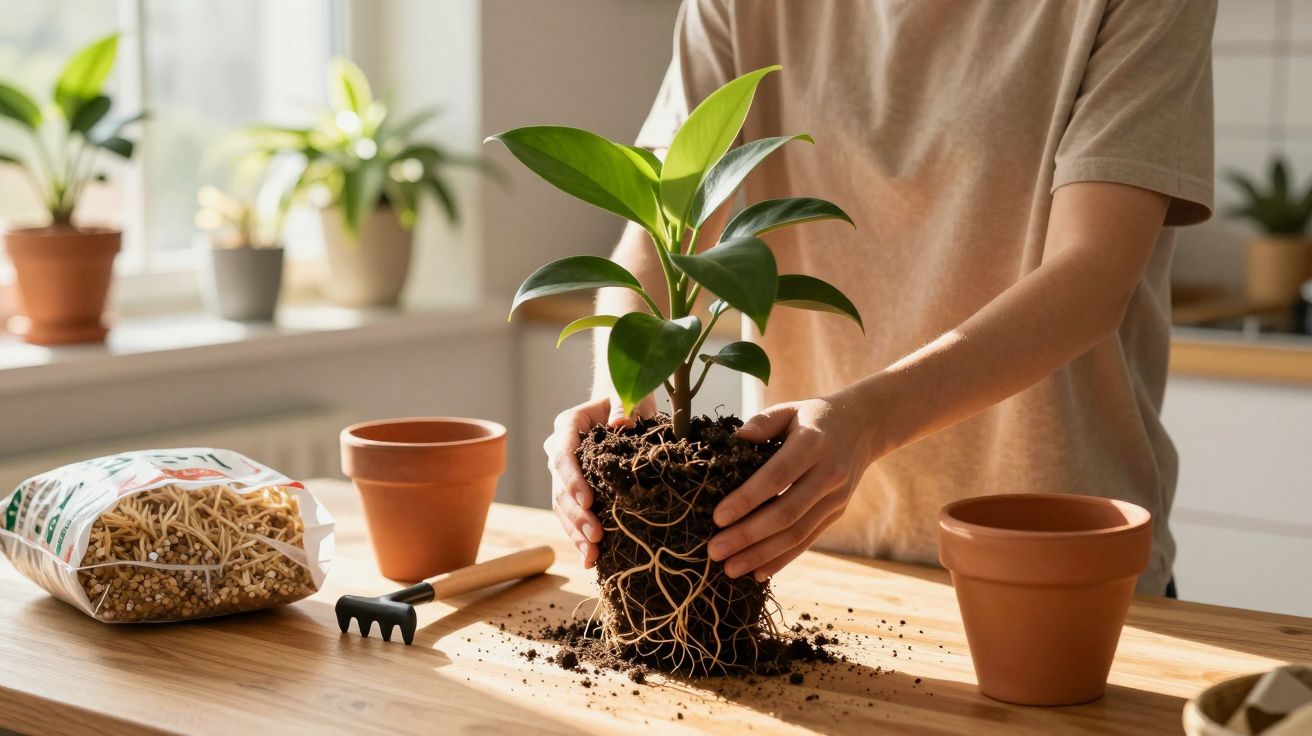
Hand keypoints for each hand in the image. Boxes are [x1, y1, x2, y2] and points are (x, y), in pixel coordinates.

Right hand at [546, 392, 656, 566]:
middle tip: (596, 536)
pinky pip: (572, 515)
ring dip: (576, 532)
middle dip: (577, 515)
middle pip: (560, 486)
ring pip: (562, 506)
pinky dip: (580, 536)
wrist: (625, 404)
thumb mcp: (630, 395)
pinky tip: (591, 559)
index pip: (564, 454)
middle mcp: (559, 450)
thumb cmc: (628, 397)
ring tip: (592, 555)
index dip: (573, 479)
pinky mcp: (575, 490)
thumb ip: (624, 406)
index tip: (589, 501)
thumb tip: (621, 423)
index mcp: (569, 425)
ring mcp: (565, 473)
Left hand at [707, 389, 875, 581]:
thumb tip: (733, 442)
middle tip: (714, 551)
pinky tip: (757, 573)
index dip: (747, 499)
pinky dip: (782, 559)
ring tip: (729, 569)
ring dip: (761, 555)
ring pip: (797, 534)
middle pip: (786, 513)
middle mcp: (829, 474)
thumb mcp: (788, 409)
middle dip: (747, 536)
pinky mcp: (836, 514)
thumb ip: (761, 423)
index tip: (717, 517)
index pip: (777, 476)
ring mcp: (835, 498)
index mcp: (813, 443)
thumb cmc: (812, 417)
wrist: (863, 427)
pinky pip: (807, 541)